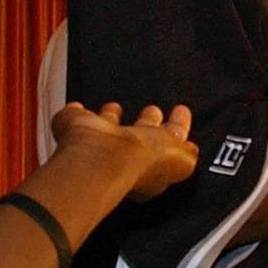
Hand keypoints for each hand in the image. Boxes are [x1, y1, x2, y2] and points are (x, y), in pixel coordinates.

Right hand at [51, 101, 197, 200]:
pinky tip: (78, 106)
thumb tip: (191, 151)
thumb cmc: (142, 161)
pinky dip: (76, 112)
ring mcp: (97, 142)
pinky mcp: (75, 128)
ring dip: (112, 117)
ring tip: (115, 107)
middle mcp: (124, 154)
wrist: (101, 155)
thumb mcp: (182, 161)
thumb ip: (188, 155)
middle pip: (138, 136)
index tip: (180, 114)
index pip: (168, 143)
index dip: (174, 130)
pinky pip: (76, 117)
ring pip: (108, 126)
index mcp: (152, 160)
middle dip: (146, 122)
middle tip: (153, 110)